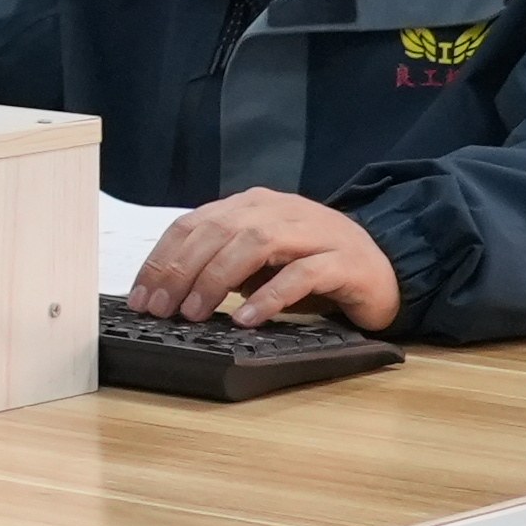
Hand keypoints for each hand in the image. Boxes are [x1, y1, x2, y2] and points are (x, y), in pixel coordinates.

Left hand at [134, 189, 399, 330]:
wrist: (384, 268)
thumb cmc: (313, 266)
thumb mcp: (258, 263)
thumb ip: (221, 265)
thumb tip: (170, 292)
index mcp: (252, 206)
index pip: (195, 223)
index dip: (163, 258)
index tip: (142, 294)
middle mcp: (280, 210)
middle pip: (219, 231)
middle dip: (182, 270)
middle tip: (161, 308)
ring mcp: (314, 232)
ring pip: (255, 243)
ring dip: (218, 279)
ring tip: (196, 313)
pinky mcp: (343, 261)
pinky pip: (302, 274)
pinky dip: (270, 295)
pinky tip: (248, 318)